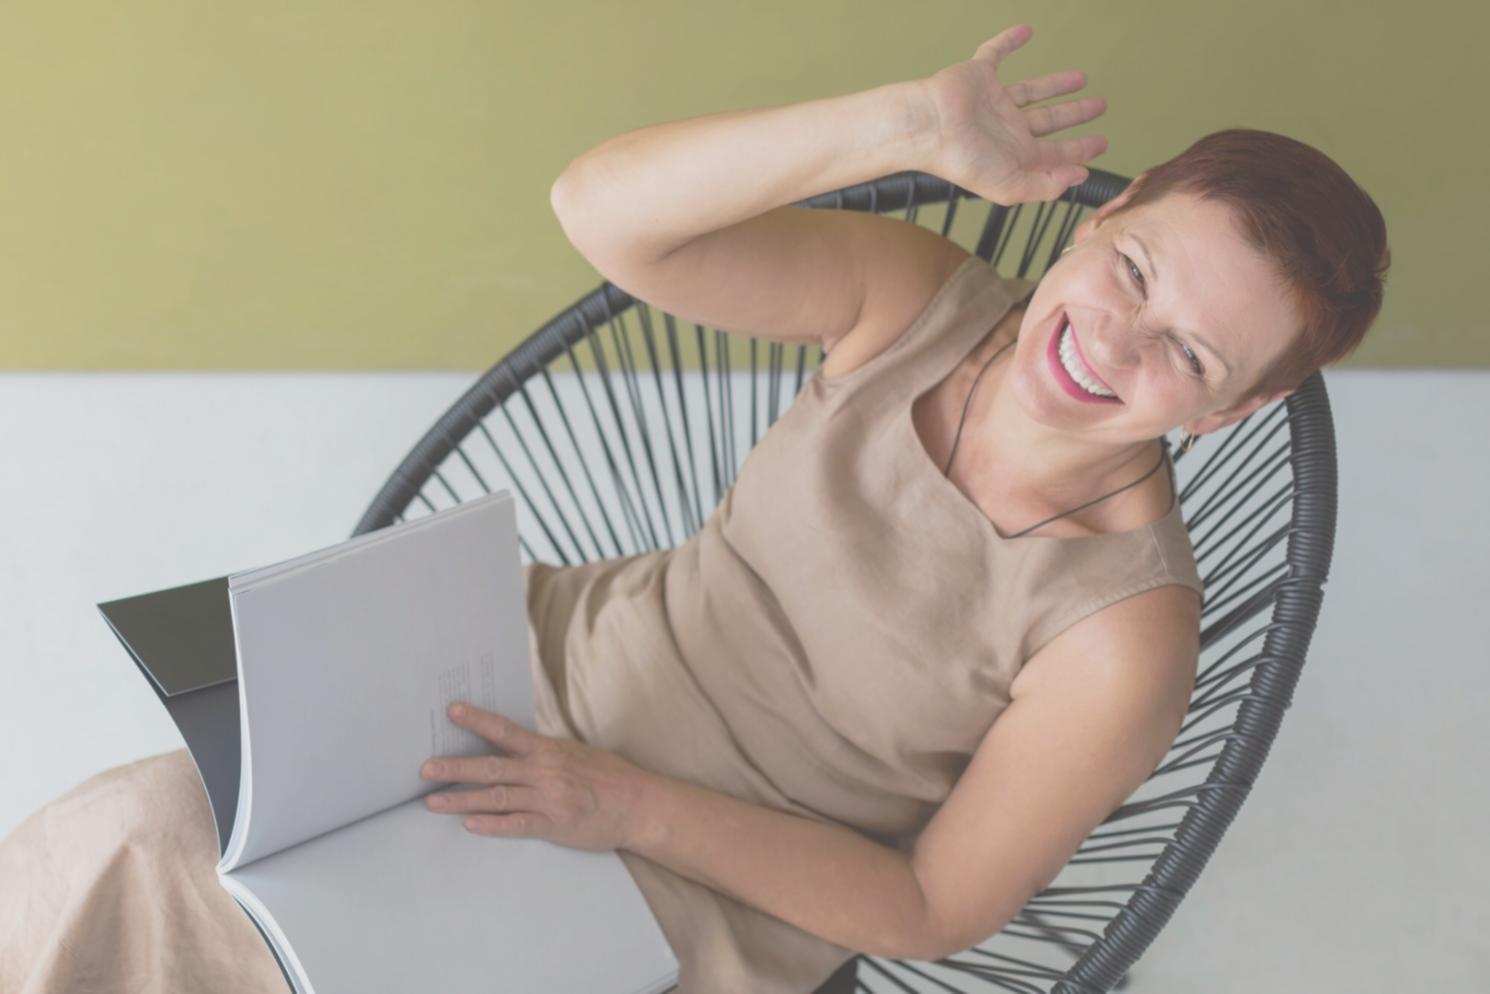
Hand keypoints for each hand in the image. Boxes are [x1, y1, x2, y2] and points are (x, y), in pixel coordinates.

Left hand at [420, 701, 650, 851]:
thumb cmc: (608, 777)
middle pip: (492, 766)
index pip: (505, 731)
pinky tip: (470, 825)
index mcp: (548, 750)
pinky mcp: (554, 825)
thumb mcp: (575, 753)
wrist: (638, 804)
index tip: (452, 710)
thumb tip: (511, 744)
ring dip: (462, 799)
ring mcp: (548, 799)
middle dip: (455, 767)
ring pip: (497, 797)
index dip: (478, 720)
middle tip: (425, 768)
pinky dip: (493, 824)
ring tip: (433, 801)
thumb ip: (542, 752)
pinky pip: (518, 824)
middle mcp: (544, 771)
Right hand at [916, 23, 1107, 204]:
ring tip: (1081, 78)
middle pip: (1049, 120)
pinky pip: (997, 53)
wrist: (929, 129)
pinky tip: (1026, 31)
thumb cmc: (963, 161)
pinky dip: (1009, 41)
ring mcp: (994, 100)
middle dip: (1075, 114)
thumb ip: (1045, 187)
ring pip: (1032, 90)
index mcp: (1015, 153)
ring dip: (1056, 84)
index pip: (1055, 152)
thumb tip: (1078, 175)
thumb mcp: (1011, 186)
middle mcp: (1007, 127)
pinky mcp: (979, 75)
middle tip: (1099, 106)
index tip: (1100, 145)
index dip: (1080, 150)